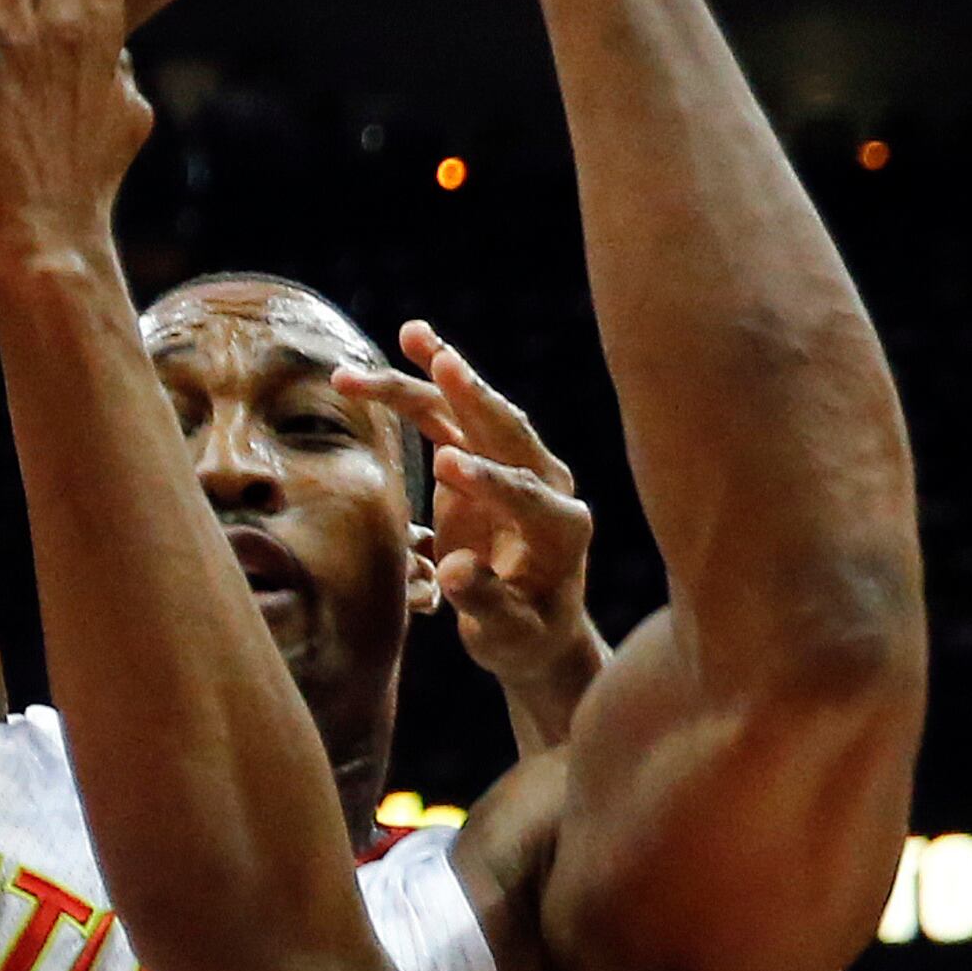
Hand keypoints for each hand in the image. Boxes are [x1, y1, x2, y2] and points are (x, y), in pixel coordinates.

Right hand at [333, 321, 598, 693]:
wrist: (531, 627)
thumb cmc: (522, 636)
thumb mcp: (508, 635)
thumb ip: (487, 603)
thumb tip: (456, 571)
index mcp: (563, 526)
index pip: (526, 494)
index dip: (489, 482)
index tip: (446, 468)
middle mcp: (546, 481)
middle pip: (506, 432)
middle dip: (474, 398)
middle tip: (444, 364)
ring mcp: (511, 463)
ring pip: (472, 411)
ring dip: (441, 373)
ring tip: (410, 335)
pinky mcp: (477, 457)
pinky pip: (447, 414)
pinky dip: (426, 381)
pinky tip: (408, 339)